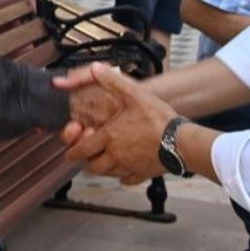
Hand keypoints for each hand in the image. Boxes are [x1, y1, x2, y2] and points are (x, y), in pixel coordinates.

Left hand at [64, 63, 177, 183]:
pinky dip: (124, 178)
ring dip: (103, 170)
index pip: (83, 148)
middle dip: (87, 163)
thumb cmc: (158, 120)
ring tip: (104, 164)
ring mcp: (129, 166)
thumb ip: (112, 81)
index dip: (73, 151)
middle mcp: (116, 154)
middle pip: (93, 166)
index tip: (70, 153)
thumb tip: (96, 70)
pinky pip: (128, 180)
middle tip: (86, 159)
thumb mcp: (134, 94)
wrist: (180, 142)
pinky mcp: (142, 174)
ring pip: (109, 174)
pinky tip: (126, 174)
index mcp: (110, 136)